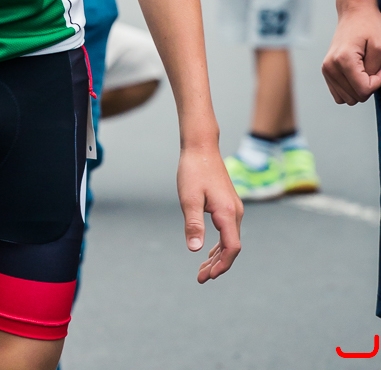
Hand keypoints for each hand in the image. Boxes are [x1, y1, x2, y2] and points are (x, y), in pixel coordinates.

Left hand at [177, 145, 241, 282]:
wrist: (201, 146)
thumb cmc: (193, 170)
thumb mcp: (189, 198)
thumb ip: (193, 224)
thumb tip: (195, 250)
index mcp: (228, 212)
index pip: (232, 248)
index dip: (222, 265)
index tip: (209, 276)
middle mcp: (235, 212)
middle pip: (232, 247)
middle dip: (218, 265)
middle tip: (201, 278)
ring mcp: (234, 208)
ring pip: (230, 240)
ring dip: (218, 256)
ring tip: (203, 270)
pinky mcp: (228, 204)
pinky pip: (227, 231)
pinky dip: (219, 245)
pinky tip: (209, 252)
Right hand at [322, 6, 380, 104]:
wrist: (354, 14)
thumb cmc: (369, 26)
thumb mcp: (380, 46)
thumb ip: (377, 70)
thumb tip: (371, 85)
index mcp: (343, 59)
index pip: (364, 90)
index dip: (377, 82)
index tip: (379, 68)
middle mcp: (330, 66)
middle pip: (356, 97)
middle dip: (368, 85)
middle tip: (372, 66)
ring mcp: (326, 69)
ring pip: (348, 99)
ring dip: (359, 87)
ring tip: (363, 69)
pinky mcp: (326, 71)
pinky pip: (340, 95)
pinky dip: (350, 89)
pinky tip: (355, 74)